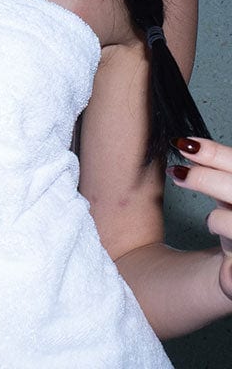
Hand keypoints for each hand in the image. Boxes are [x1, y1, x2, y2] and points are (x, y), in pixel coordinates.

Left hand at [169, 137, 231, 298]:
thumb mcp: (227, 192)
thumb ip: (216, 171)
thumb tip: (186, 145)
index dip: (214, 153)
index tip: (182, 144)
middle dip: (204, 178)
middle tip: (176, 173)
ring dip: (217, 220)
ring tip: (211, 222)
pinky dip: (226, 260)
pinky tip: (223, 257)